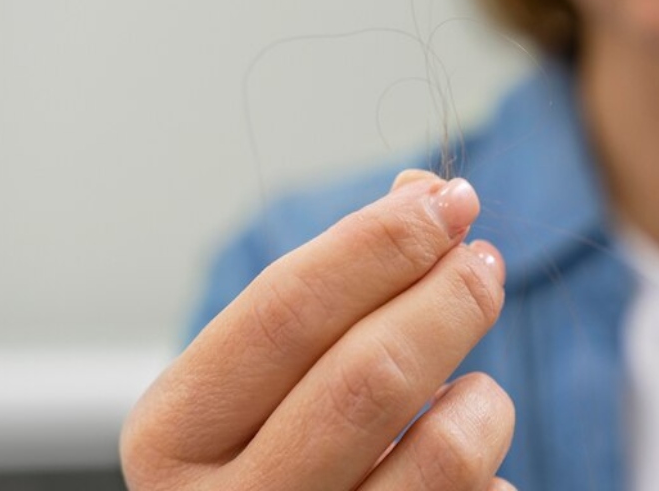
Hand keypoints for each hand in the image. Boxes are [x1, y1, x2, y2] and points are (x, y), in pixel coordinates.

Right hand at [121, 170, 515, 490]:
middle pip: (370, 377)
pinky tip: (456, 467)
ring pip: (443, 453)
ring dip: (482, 400)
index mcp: (173, 436)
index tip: (446, 200)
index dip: (378, 244)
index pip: (285, 312)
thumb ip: (337, 284)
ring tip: (475, 390)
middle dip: (447, 299)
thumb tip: (423, 194)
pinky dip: (485, 470)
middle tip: (483, 262)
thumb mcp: (270, 376)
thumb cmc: (273, 457)